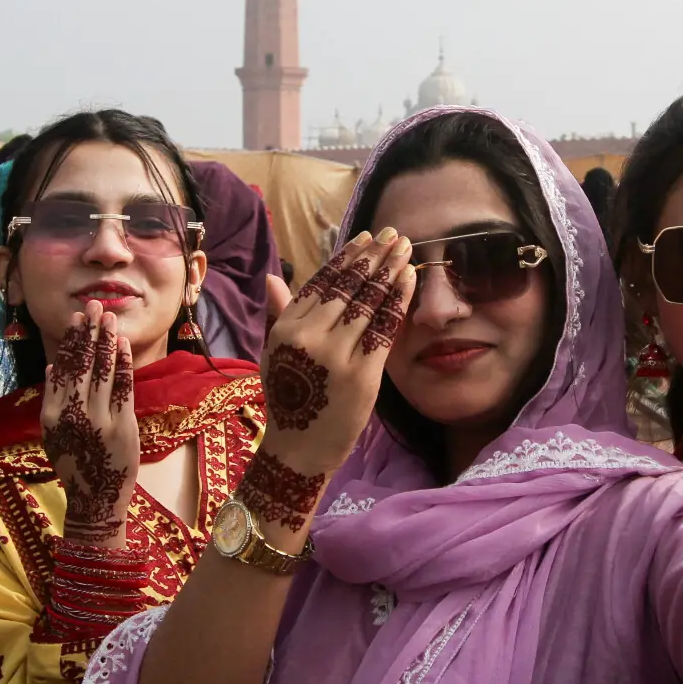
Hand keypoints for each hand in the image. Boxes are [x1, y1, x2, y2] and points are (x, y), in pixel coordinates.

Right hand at [42, 302, 138, 545]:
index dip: (70, 342)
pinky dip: (122, 363)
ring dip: (106, 341)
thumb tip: (52, 367)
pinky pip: (122, 387)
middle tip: (94, 305)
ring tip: (109, 317)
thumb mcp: (52, 435)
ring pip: (101, 372)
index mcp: (51, 416)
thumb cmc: (75, 466)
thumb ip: (53, 401)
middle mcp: (72, 415)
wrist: (95, 500)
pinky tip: (122, 345)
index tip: (76, 320)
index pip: (61, 370)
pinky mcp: (121, 426)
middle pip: (81, 365)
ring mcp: (97, 420)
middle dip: (89, 332)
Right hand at [241, 230, 414, 532]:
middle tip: (395, 234)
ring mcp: (336, 355)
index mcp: (286, 329)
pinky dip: (398, 300)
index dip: (346, 258)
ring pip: (367, 302)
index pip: (322, 283)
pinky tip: (409, 280)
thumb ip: (282, 313)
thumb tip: (273, 278)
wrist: (300, 449)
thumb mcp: (277, 354)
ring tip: (406, 250)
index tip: (366, 239)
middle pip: (348, 288)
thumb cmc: (292, 401)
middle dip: (374, 258)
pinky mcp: (362, 373)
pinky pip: (384, 328)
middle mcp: (309, 337)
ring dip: (389, 271)